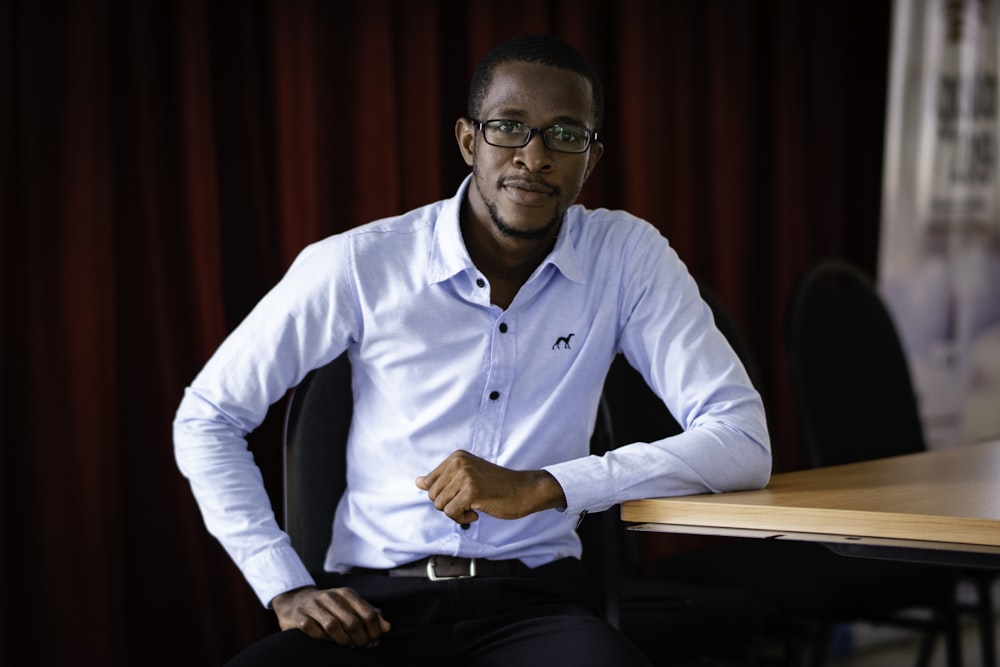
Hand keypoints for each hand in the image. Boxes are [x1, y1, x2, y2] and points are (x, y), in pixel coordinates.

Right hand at [272, 586, 390, 646]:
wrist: (295, 600)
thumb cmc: (329, 607)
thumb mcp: (350, 606)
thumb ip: (369, 614)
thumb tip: (387, 628)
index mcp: (346, 594)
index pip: (368, 613)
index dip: (375, 631)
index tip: (375, 642)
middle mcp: (330, 596)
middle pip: (352, 622)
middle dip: (361, 639)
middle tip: (363, 647)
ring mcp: (313, 606)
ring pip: (333, 626)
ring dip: (343, 641)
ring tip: (349, 647)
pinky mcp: (299, 616)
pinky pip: (312, 630)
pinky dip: (322, 639)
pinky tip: (327, 642)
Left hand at [415, 449, 565, 523]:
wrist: (524, 490)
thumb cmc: (497, 486)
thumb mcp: (467, 477)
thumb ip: (443, 479)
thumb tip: (417, 482)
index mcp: (457, 456)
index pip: (429, 483)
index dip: (443, 496)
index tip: (462, 495)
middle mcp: (459, 462)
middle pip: (433, 495)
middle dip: (449, 505)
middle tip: (469, 503)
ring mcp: (465, 475)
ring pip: (440, 505)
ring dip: (457, 512)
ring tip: (474, 506)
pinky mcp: (472, 490)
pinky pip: (451, 512)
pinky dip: (462, 518)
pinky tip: (477, 512)